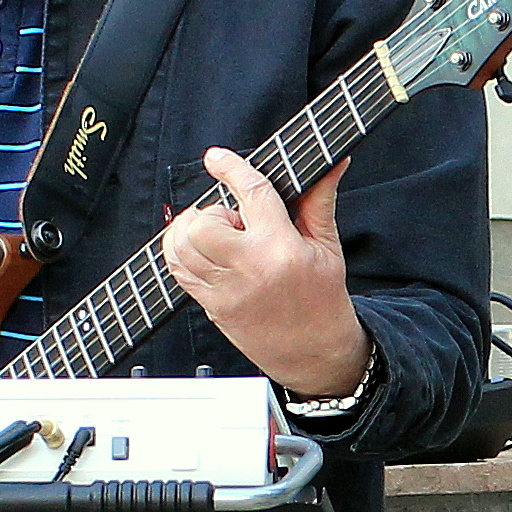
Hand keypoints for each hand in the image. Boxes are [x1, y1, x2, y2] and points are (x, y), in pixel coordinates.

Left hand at [162, 146, 369, 401]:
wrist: (316, 354)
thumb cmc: (323, 300)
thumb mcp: (327, 246)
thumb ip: (319, 200)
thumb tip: (333, 163)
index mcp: (282, 249)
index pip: (251, 194)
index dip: (231, 168)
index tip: (217, 157)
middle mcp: (250, 269)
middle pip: (204, 222)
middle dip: (211, 212)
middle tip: (232, 222)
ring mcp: (227, 291)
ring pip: (183, 246)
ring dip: (192, 231)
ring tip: (218, 238)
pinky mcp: (212, 307)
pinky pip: (178, 271)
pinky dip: (180, 253)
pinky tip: (202, 253)